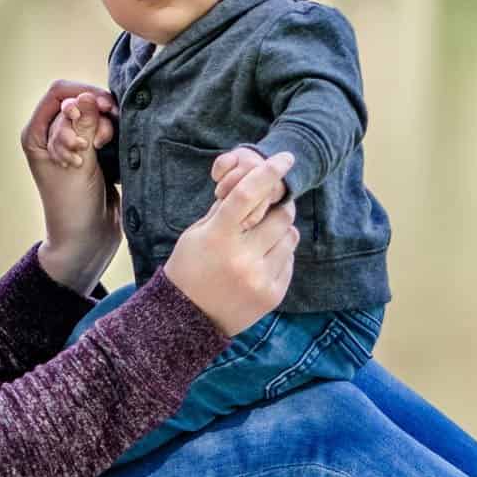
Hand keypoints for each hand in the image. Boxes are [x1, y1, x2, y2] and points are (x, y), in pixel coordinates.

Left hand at [20, 80, 120, 293]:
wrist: (88, 239)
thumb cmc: (72, 207)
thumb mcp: (78, 165)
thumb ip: (84, 128)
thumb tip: (88, 96)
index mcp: (36, 134)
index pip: (59, 94)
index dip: (81, 96)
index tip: (103, 109)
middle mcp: (52, 134)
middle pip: (79, 101)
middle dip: (95, 114)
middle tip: (101, 139)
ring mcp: (73, 142)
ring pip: (95, 114)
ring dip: (104, 126)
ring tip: (103, 148)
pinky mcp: (93, 151)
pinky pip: (105, 128)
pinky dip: (112, 133)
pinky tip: (111, 150)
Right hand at [163, 152, 296, 336]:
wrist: (186, 319)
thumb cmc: (189, 268)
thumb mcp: (197, 234)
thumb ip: (224, 210)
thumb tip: (252, 184)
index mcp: (218, 237)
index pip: (248, 194)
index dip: (269, 172)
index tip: (286, 157)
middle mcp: (242, 258)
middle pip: (280, 215)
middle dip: (280, 206)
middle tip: (273, 207)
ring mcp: (259, 278)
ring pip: (290, 237)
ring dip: (281, 231)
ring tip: (264, 238)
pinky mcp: (272, 295)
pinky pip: (289, 261)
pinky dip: (280, 254)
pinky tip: (261, 261)